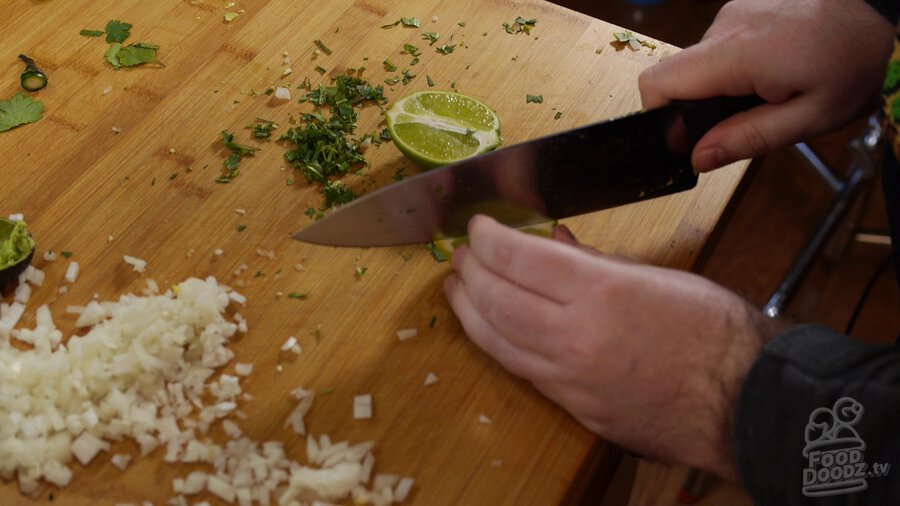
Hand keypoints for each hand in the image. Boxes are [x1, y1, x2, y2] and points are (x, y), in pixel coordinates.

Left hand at [443, 216, 783, 479]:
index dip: (488, 239)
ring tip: (457, 290)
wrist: (745, 403)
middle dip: (470, 272)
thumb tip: (551, 243)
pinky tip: (490, 329)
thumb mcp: (657, 277)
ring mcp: (572, 380)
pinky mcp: (576, 409)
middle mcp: (577, 337)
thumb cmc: (715, 332)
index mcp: (602, 293)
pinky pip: (523, 372)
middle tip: (460, 256)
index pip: (519, 259)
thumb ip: (594, 261)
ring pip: (498, 343)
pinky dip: (499, 345)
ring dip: (469, 312)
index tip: (477, 228)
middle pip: (497, 300)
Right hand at [638, 0, 893, 171]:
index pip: (658, 83)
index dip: (662, 117)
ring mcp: (735, 11)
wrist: (887, 12)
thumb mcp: (808, 118)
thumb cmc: (855, 65)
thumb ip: (747, 138)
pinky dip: (737, 65)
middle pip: (679, 76)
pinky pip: (722, 45)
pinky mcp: (745, 6)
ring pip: (702, 62)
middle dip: (699, 106)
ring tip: (771, 91)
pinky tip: (775, 70)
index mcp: (736, 54)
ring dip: (723, 86)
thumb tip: (697, 158)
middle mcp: (725, 26)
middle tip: (746, 120)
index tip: (690, 140)